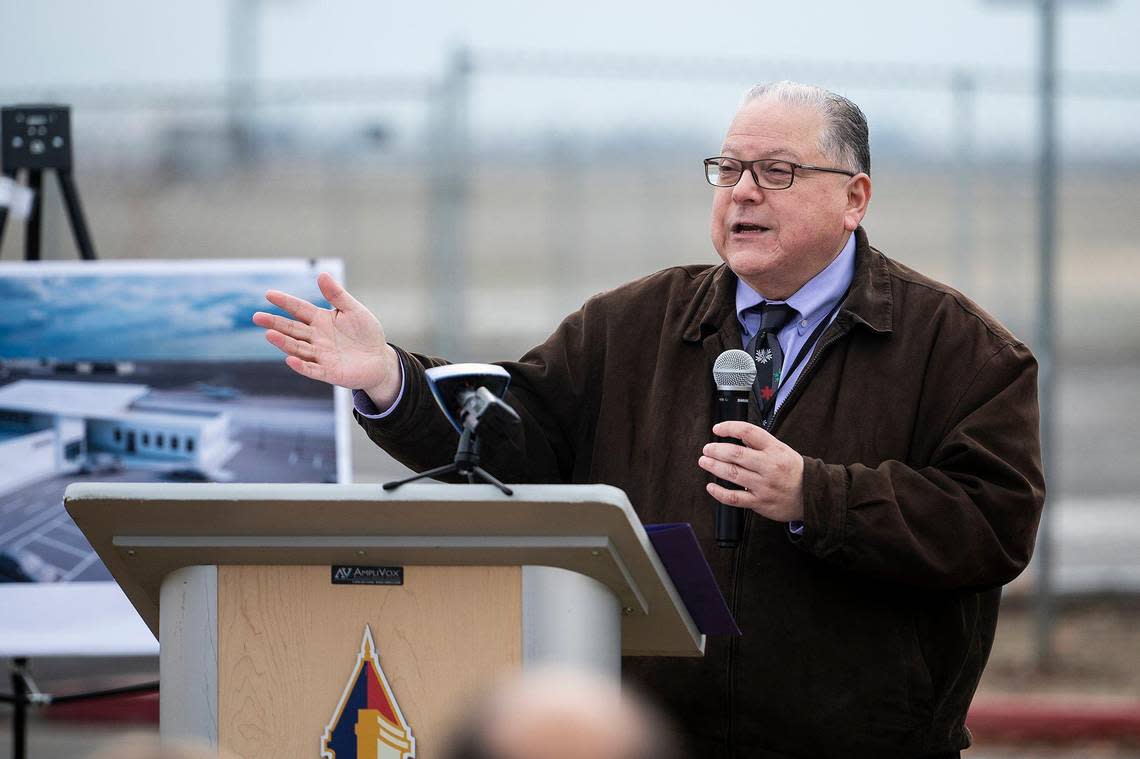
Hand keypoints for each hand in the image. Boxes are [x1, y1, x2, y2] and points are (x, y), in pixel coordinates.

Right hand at [252, 273, 400, 405]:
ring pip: (297, 348)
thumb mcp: (354, 310)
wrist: (379, 360)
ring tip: (269, 335)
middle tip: (257, 317)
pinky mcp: (328, 372)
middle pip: (292, 329)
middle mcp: (316, 337)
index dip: (285, 302)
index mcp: (321, 320)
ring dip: (283, 342)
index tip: (269, 294)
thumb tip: (322, 274)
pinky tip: (290, 359)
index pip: (299, 309)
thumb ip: (337, 295)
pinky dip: (301, 365)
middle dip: (275, 323)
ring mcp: (320, 355)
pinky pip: (312, 369)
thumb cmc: (366, 333)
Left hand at [698, 421, 804, 522]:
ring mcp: (763, 485)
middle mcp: (769, 466)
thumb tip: (736, 434)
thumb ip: (759, 443)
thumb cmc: (793, 470)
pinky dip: (719, 493)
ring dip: (714, 466)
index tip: (717, 429)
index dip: (729, 427)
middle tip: (707, 449)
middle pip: (736, 454)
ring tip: (705, 461)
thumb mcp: (781, 450)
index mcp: (774, 449)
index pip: (748, 431)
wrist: (812, 495)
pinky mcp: (759, 502)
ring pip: (733, 474)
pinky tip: (711, 487)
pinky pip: (734, 498)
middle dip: (716, 449)